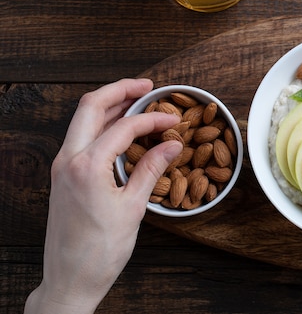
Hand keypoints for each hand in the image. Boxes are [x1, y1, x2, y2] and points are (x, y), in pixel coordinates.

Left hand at [25, 79, 182, 313]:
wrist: (70, 280)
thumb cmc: (99, 251)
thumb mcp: (133, 208)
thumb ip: (152, 169)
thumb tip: (172, 144)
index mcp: (86, 165)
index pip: (124, 126)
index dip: (153, 119)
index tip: (174, 120)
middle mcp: (67, 159)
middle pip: (91, 106)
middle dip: (120, 90)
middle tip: (147, 86)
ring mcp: (61, 167)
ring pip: (82, 119)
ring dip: (110, 105)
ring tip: (137, 102)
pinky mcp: (63, 175)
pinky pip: (80, 137)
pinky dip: (101, 125)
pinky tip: (121, 130)